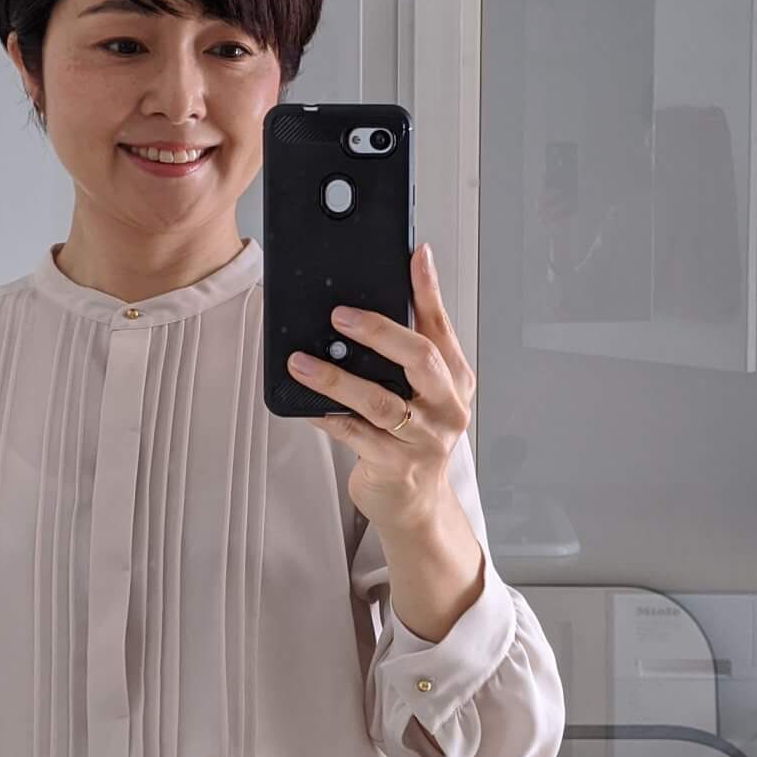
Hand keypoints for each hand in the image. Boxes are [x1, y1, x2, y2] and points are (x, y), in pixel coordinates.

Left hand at [285, 243, 474, 535]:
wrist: (415, 503)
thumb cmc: (415, 435)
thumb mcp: (423, 389)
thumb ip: (410, 343)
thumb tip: (387, 289)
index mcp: (456, 380)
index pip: (442, 326)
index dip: (428, 288)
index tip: (415, 254)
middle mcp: (447, 407)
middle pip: (420, 359)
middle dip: (378, 331)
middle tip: (340, 314)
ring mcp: (424, 439)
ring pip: (379, 401)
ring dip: (336, 378)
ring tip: (301, 361)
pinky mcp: (395, 465)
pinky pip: (353, 433)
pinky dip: (326, 414)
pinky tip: (303, 401)